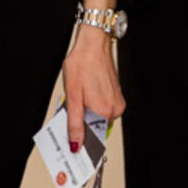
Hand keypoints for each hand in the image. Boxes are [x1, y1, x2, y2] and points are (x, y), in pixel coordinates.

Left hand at [61, 27, 124, 152]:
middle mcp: (114, 110)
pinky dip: (92, 105)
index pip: (92, 138)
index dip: (80, 140)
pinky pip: (102, 108)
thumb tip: (76, 144)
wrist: (93, 44)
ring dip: (86, 113)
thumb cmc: (82, 65)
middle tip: (71, 109)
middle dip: (81, 122)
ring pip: (98, 117)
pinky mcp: (116, 96)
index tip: (72, 144)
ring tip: (79, 96)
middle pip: (94, 127)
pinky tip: (85, 93)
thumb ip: (74, 123)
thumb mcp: (72, 95)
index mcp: (104, 112)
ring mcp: (117, 102)